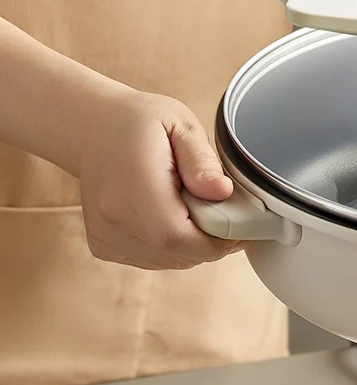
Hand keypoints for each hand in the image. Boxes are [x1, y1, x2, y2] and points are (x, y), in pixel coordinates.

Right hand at [76, 90, 241, 268]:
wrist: (91, 127)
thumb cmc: (138, 123)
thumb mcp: (180, 124)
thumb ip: (203, 161)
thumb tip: (223, 192)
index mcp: (134, 187)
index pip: (183, 238)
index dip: (218, 241)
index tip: (237, 226)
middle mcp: (114, 218)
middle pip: (181, 255)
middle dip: (208, 242)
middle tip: (215, 211)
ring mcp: (105, 236)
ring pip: (171, 261)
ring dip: (190, 244)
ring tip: (185, 207)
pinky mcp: (103, 246)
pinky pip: (153, 260)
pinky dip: (169, 247)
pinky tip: (165, 216)